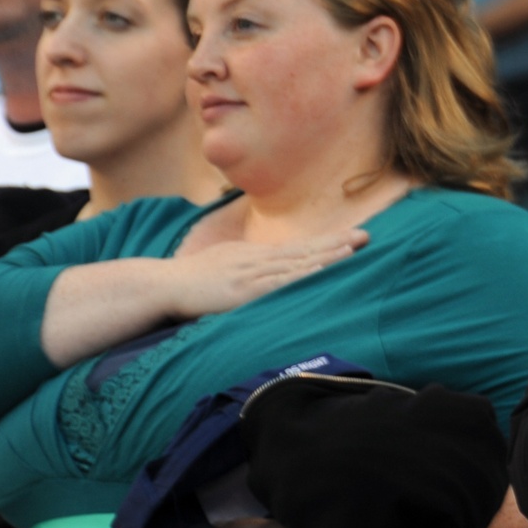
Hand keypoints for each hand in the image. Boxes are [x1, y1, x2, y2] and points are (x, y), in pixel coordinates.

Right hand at [162, 231, 367, 319]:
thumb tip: (264, 271)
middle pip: (304, 251)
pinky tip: (317, 273)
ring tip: (352, 249)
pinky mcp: (241, 292)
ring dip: (325, 257)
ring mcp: (249, 274)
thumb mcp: (224, 267)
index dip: (327, 242)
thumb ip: (246, 269)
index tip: (353, 236)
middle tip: (367, 235)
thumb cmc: (190, 281)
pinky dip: (299, 277)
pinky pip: (276, 284)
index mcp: (254, 256)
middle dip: (336, 243)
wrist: (160, 285)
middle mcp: (256, 260)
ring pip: (295, 264)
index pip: (298, 248)